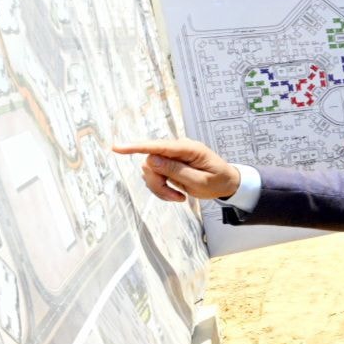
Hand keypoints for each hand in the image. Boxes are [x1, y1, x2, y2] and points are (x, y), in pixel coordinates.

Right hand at [113, 138, 239, 201]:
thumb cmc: (218, 180)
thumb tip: (151, 160)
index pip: (158, 146)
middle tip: (175, 198)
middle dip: (157, 183)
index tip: (116, 148)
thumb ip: (176, 171)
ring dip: (160, 188)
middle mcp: (177, 149)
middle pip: (150, 163)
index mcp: (188, 149)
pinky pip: (155, 177)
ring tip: (179, 197)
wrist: (227, 184)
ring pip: (150, 172)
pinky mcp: (168, 165)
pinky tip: (176, 195)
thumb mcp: (201, 181)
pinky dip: (162, 189)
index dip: (136, 147)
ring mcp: (172, 157)